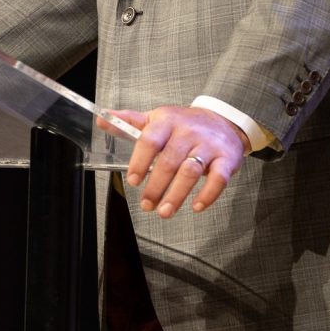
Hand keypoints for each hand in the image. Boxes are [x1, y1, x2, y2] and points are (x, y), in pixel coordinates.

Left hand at [107, 104, 247, 217]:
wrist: (224, 120)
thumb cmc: (185, 124)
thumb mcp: (158, 119)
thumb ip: (130, 122)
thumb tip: (102, 121)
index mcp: (168, 121)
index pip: (151, 139)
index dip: (140, 161)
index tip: (133, 180)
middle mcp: (189, 132)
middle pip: (169, 160)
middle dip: (156, 186)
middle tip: (146, 204)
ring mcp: (209, 145)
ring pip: (191, 171)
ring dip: (177, 194)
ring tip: (164, 211)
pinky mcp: (226, 159)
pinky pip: (219, 178)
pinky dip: (208, 194)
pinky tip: (197, 206)